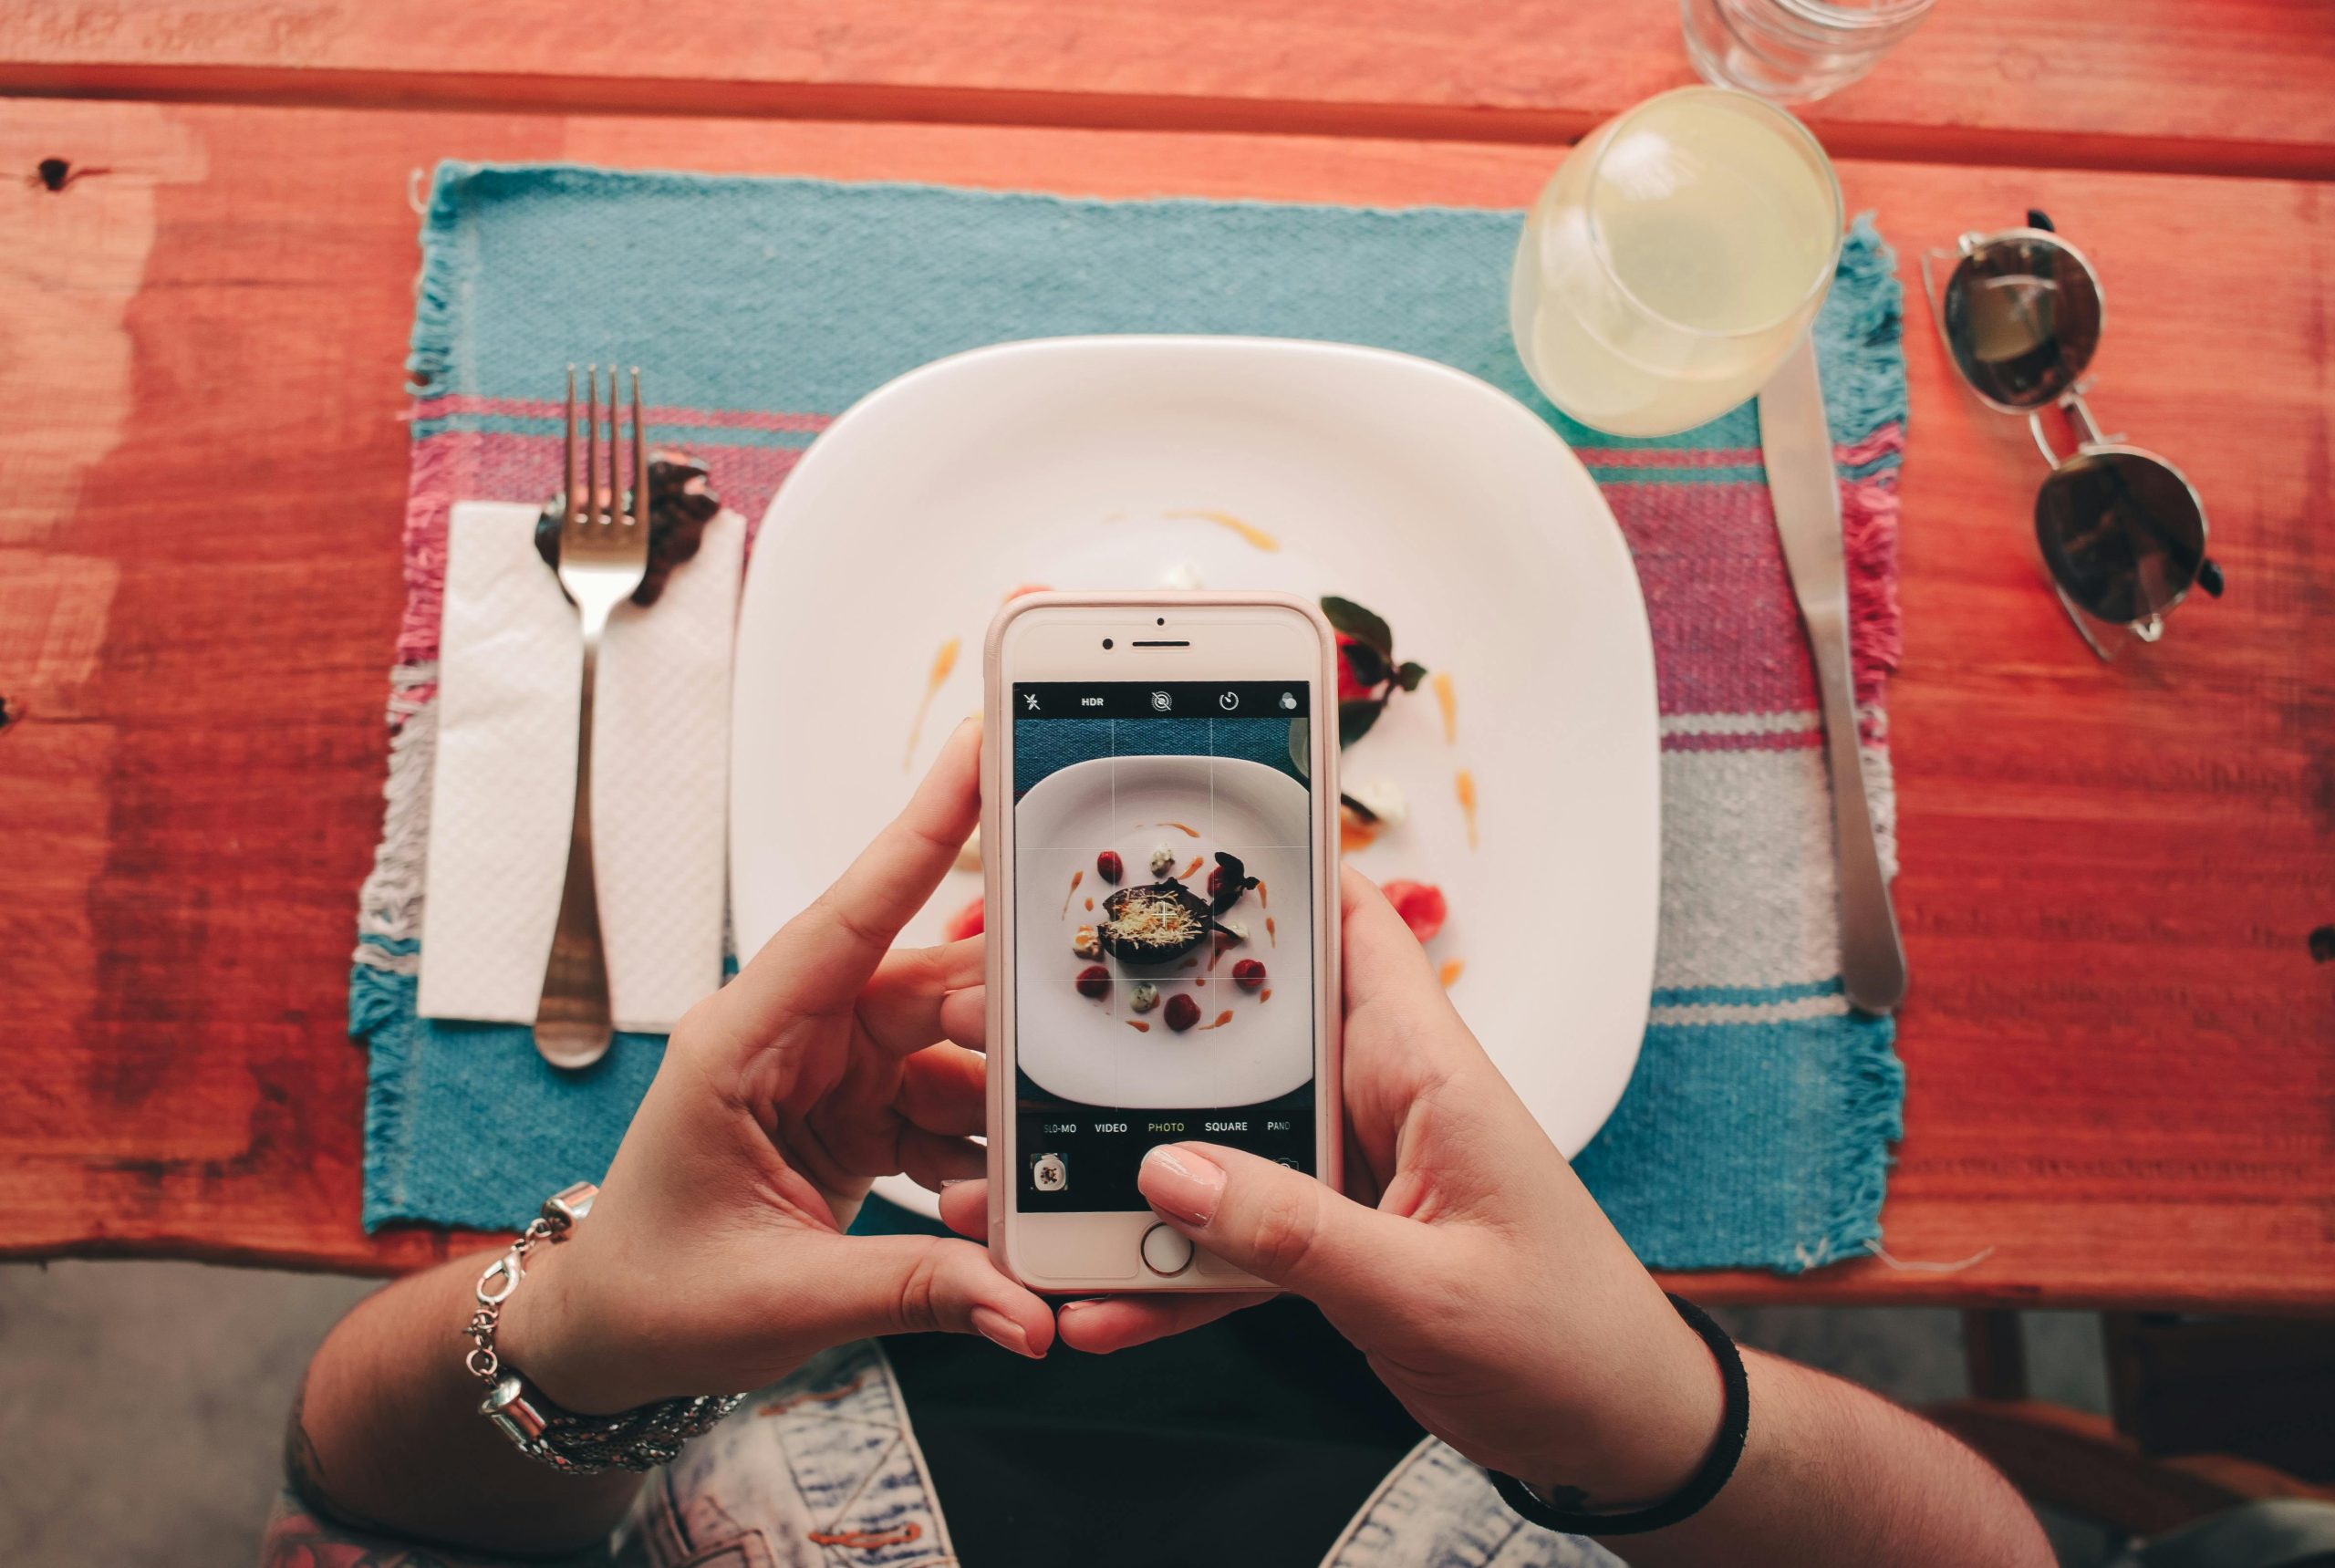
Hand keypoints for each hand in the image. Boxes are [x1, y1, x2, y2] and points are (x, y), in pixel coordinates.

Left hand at [500, 720, 1051, 1412]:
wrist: (609, 1339)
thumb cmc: (653, 1295)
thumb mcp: (782, 1299)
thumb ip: (917, 1292)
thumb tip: (1026, 1308)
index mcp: (743, 1041)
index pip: (847, 919)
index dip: (920, 832)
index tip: (981, 752)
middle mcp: (792, 1037)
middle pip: (929, 988)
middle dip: (1009, 1018)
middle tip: (1086, 1045)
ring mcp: (829, 1073)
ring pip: (954, 1051)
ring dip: (1002, 1110)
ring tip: (1037, 1169)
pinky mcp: (857, 1114)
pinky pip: (948, 1109)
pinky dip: (984, 1155)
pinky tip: (1003, 1203)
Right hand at [942, 869, 1717, 1507]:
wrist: (1617, 1433)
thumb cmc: (1567, 1342)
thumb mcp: (1426, 1290)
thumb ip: (1297, 1235)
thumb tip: (1169, 1175)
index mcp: (1425, 1071)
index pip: (1352, 927)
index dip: (1274, 868)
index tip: (1169, 839)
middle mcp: (1381, 1102)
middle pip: (1250, 1032)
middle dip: (1145, 1030)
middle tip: (1028, 1024)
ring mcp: (1352, 1171)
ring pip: (1222, 1141)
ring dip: (1134, 1171)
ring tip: (1029, 1192)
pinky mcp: (1336, 1239)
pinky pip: (1234, 1236)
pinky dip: (1173, 1270)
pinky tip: (1103, 1303)